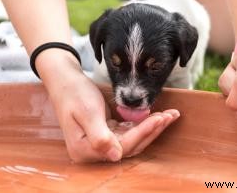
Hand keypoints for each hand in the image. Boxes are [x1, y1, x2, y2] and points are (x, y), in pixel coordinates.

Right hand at [48, 72, 178, 161]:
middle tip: (171, 115)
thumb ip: (99, 137)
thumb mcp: (87, 112)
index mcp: (84, 149)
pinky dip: (143, 124)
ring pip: (133, 139)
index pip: (122, 146)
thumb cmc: (74, 93)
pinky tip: (155, 116)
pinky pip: (129, 132)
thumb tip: (115, 156)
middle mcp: (93, 151)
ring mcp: (101, 142)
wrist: (65, 81)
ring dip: (151, 127)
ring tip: (169, 115)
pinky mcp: (107, 133)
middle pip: (130, 145)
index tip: (159, 119)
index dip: (142, 133)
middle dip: (152, 130)